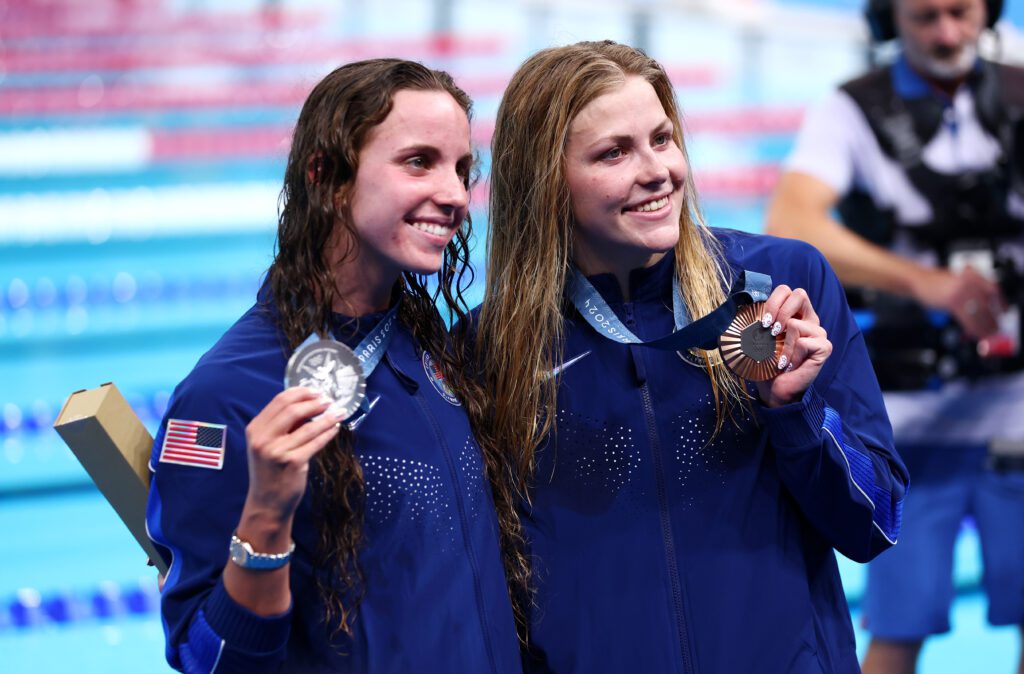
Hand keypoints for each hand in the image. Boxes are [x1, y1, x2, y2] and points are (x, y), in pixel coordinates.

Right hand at [242, 387, 341, 527]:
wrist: (267, 502)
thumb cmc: (270, 471)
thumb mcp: (268, 445)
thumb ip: (284, 425)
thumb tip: (309, 403)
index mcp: (255, 429)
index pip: (279, 401)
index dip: (301, 393)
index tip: (316, 392)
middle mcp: (263, 439)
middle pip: (292, 409)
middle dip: (314, 402)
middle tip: (329, 401)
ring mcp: (277, 451)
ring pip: (308, 426)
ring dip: (327, 417)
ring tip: (339, 413)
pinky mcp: (293, 463)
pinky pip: (316, 442)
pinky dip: (328, 433)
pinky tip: (335, 429)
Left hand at [755, 285, 832, 407]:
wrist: (774, 389)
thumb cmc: (765, 363)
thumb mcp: (757, 338)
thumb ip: (756, 320)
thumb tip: (738, 305)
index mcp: (794, 313)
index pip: (786, 291)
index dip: (773, 301)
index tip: (763, 322)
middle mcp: (809, 319)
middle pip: (799, 293)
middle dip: (780, 311)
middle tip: (770, 332)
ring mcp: (819, 332)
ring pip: (796, 324)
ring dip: (782, 345)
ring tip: (780, 358)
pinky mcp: (824, 347)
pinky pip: (804, 343)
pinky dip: (791, 356)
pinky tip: (789, 365)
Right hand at [910, 265, 1002, 339]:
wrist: (917, 280)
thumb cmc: (933, 282)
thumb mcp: (955, 281)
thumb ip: (969, 291)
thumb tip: (980, 308)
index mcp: (972, 276)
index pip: (993, 290)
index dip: (1000, 302)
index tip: (1003, 312)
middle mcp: (969, 282)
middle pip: (986, 304)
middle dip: (992, 319)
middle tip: (994, 329)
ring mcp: (961, 291)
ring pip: (977, 312)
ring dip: (982, 326)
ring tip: (985, 334)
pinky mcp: (952, 300)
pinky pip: (966, 317)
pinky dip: (971, 327)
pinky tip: (971, 333)